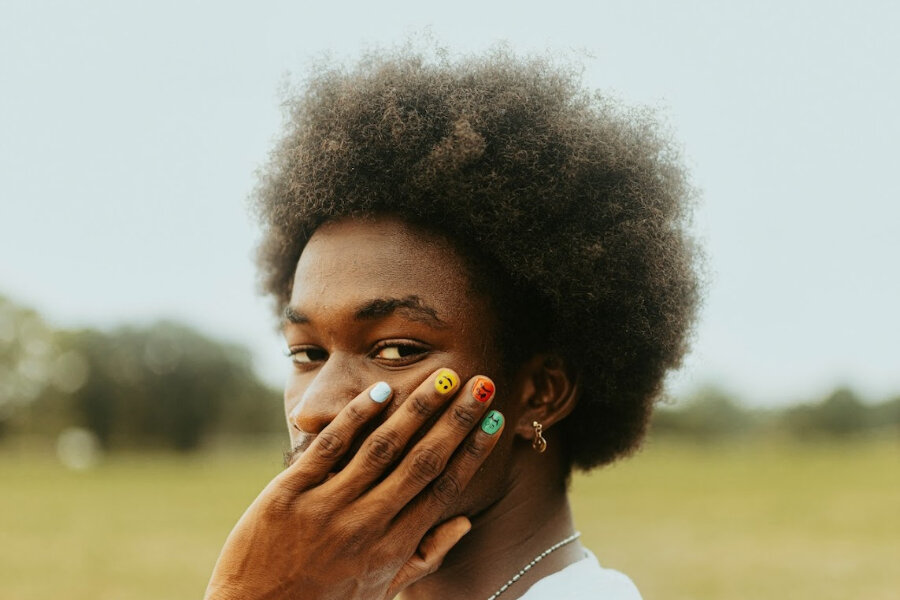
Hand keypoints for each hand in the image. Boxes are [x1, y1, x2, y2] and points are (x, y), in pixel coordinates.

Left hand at [204, 368, 503, 599]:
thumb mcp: (380, 591)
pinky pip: (329, 447)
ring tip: (443, 377)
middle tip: (481, 384)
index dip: (473, 453)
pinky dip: (356, 417)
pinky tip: (381, 392)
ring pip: (382, 448)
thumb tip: (462, 522)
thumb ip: (423, 555)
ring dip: (417, 409)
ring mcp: (327, 507)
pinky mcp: (288, 494)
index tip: (495, 421)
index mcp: (392, 548)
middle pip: (422, 461)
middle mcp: (366, 525)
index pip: (443, 489)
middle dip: (456, 420)